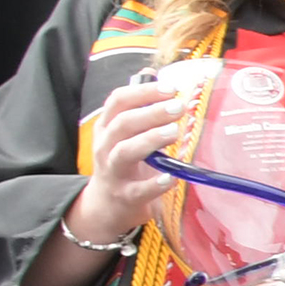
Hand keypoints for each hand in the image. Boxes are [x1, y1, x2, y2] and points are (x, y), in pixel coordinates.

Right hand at [64, 75, 192, 249]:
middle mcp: (106, 146)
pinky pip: (139, 190)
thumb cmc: (124, 163)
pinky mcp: (126, 196)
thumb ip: (142, 111)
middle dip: (151, 113)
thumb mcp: (126, 135)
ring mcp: (114, 171)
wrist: (106, 204)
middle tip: (178, 107)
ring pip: (125, 151)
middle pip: (123, 123)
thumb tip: (159, 81)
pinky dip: (156, 183)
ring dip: (150, 140)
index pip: (118, 101)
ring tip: (174, 132)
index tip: (170, 88)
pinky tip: (172, 176)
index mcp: (107, 127)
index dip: (142, 92)